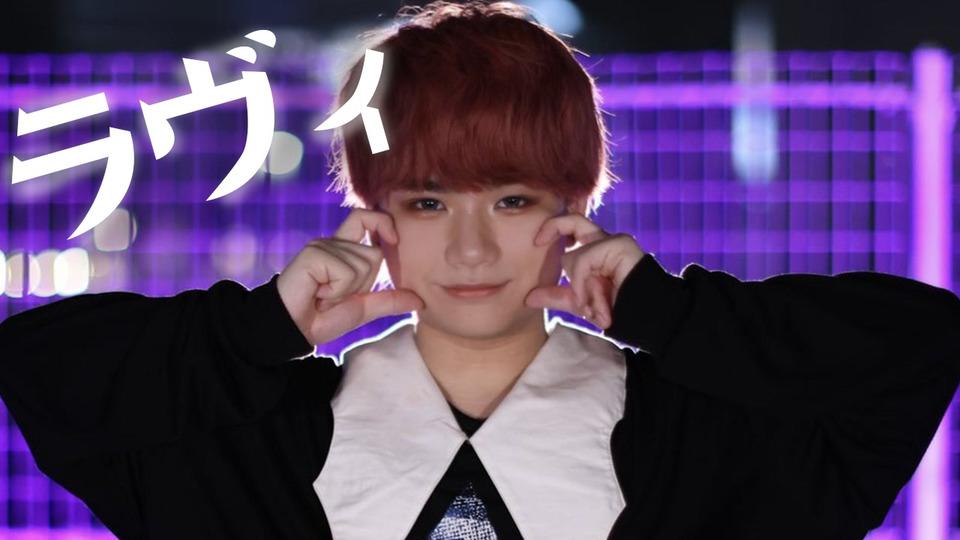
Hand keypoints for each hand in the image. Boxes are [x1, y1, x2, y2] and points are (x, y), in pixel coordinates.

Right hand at [276, 208, 424, 345]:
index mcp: (343, 249)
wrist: (292, 331)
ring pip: (363, 264)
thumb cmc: (322, 319)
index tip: (394, 239)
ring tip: (324, 296)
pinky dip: (337, 291)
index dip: (383, 222)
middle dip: (363, 284)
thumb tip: (420, 299)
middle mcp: (331, 242)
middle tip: (335, 296)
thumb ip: (389, 300)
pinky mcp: (312, 254)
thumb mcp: (362, 309)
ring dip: (347, 291)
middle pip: (374, 253)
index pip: (365, 218)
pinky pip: (346, 271)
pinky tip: (318, 295)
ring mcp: (321, 246)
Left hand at [524, 214, 645, 329]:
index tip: (536, 242)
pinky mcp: (620, 245)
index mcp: (595, 249)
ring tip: (591, 308)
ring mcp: (614, 241)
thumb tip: (528, 298)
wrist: (644, 319)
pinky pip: (584, 260)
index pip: (571, 225)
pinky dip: (581, 284)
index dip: (552, 227)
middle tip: (537, 241)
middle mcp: (604, 241)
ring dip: (578, 288)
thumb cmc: (617, 309)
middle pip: (573, 220)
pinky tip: (591, 303)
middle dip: (553, 228)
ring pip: (576, 257)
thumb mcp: (580, 302)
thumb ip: (557, 296)